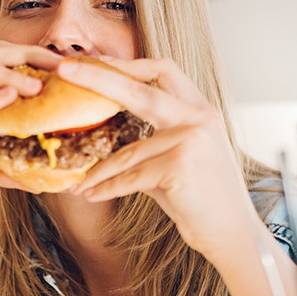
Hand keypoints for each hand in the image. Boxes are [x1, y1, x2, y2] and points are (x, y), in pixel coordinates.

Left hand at [60, 57, 262, 261]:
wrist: (233, 234)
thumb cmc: (203, 200)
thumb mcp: (181, 159)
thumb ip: (151, 141)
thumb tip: (106, 136)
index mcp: (200, 110)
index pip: (163, 71)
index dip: (127, 64)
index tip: (95, 61)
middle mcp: (198, 118)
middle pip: (138, 89)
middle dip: (98, 77)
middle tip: (64, 70)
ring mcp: (190, 140)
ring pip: (127, 152)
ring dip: (98, 171)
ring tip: (76, 183)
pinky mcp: (179, 166)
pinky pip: (130, 177)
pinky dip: (107, 188)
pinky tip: (90, 195)